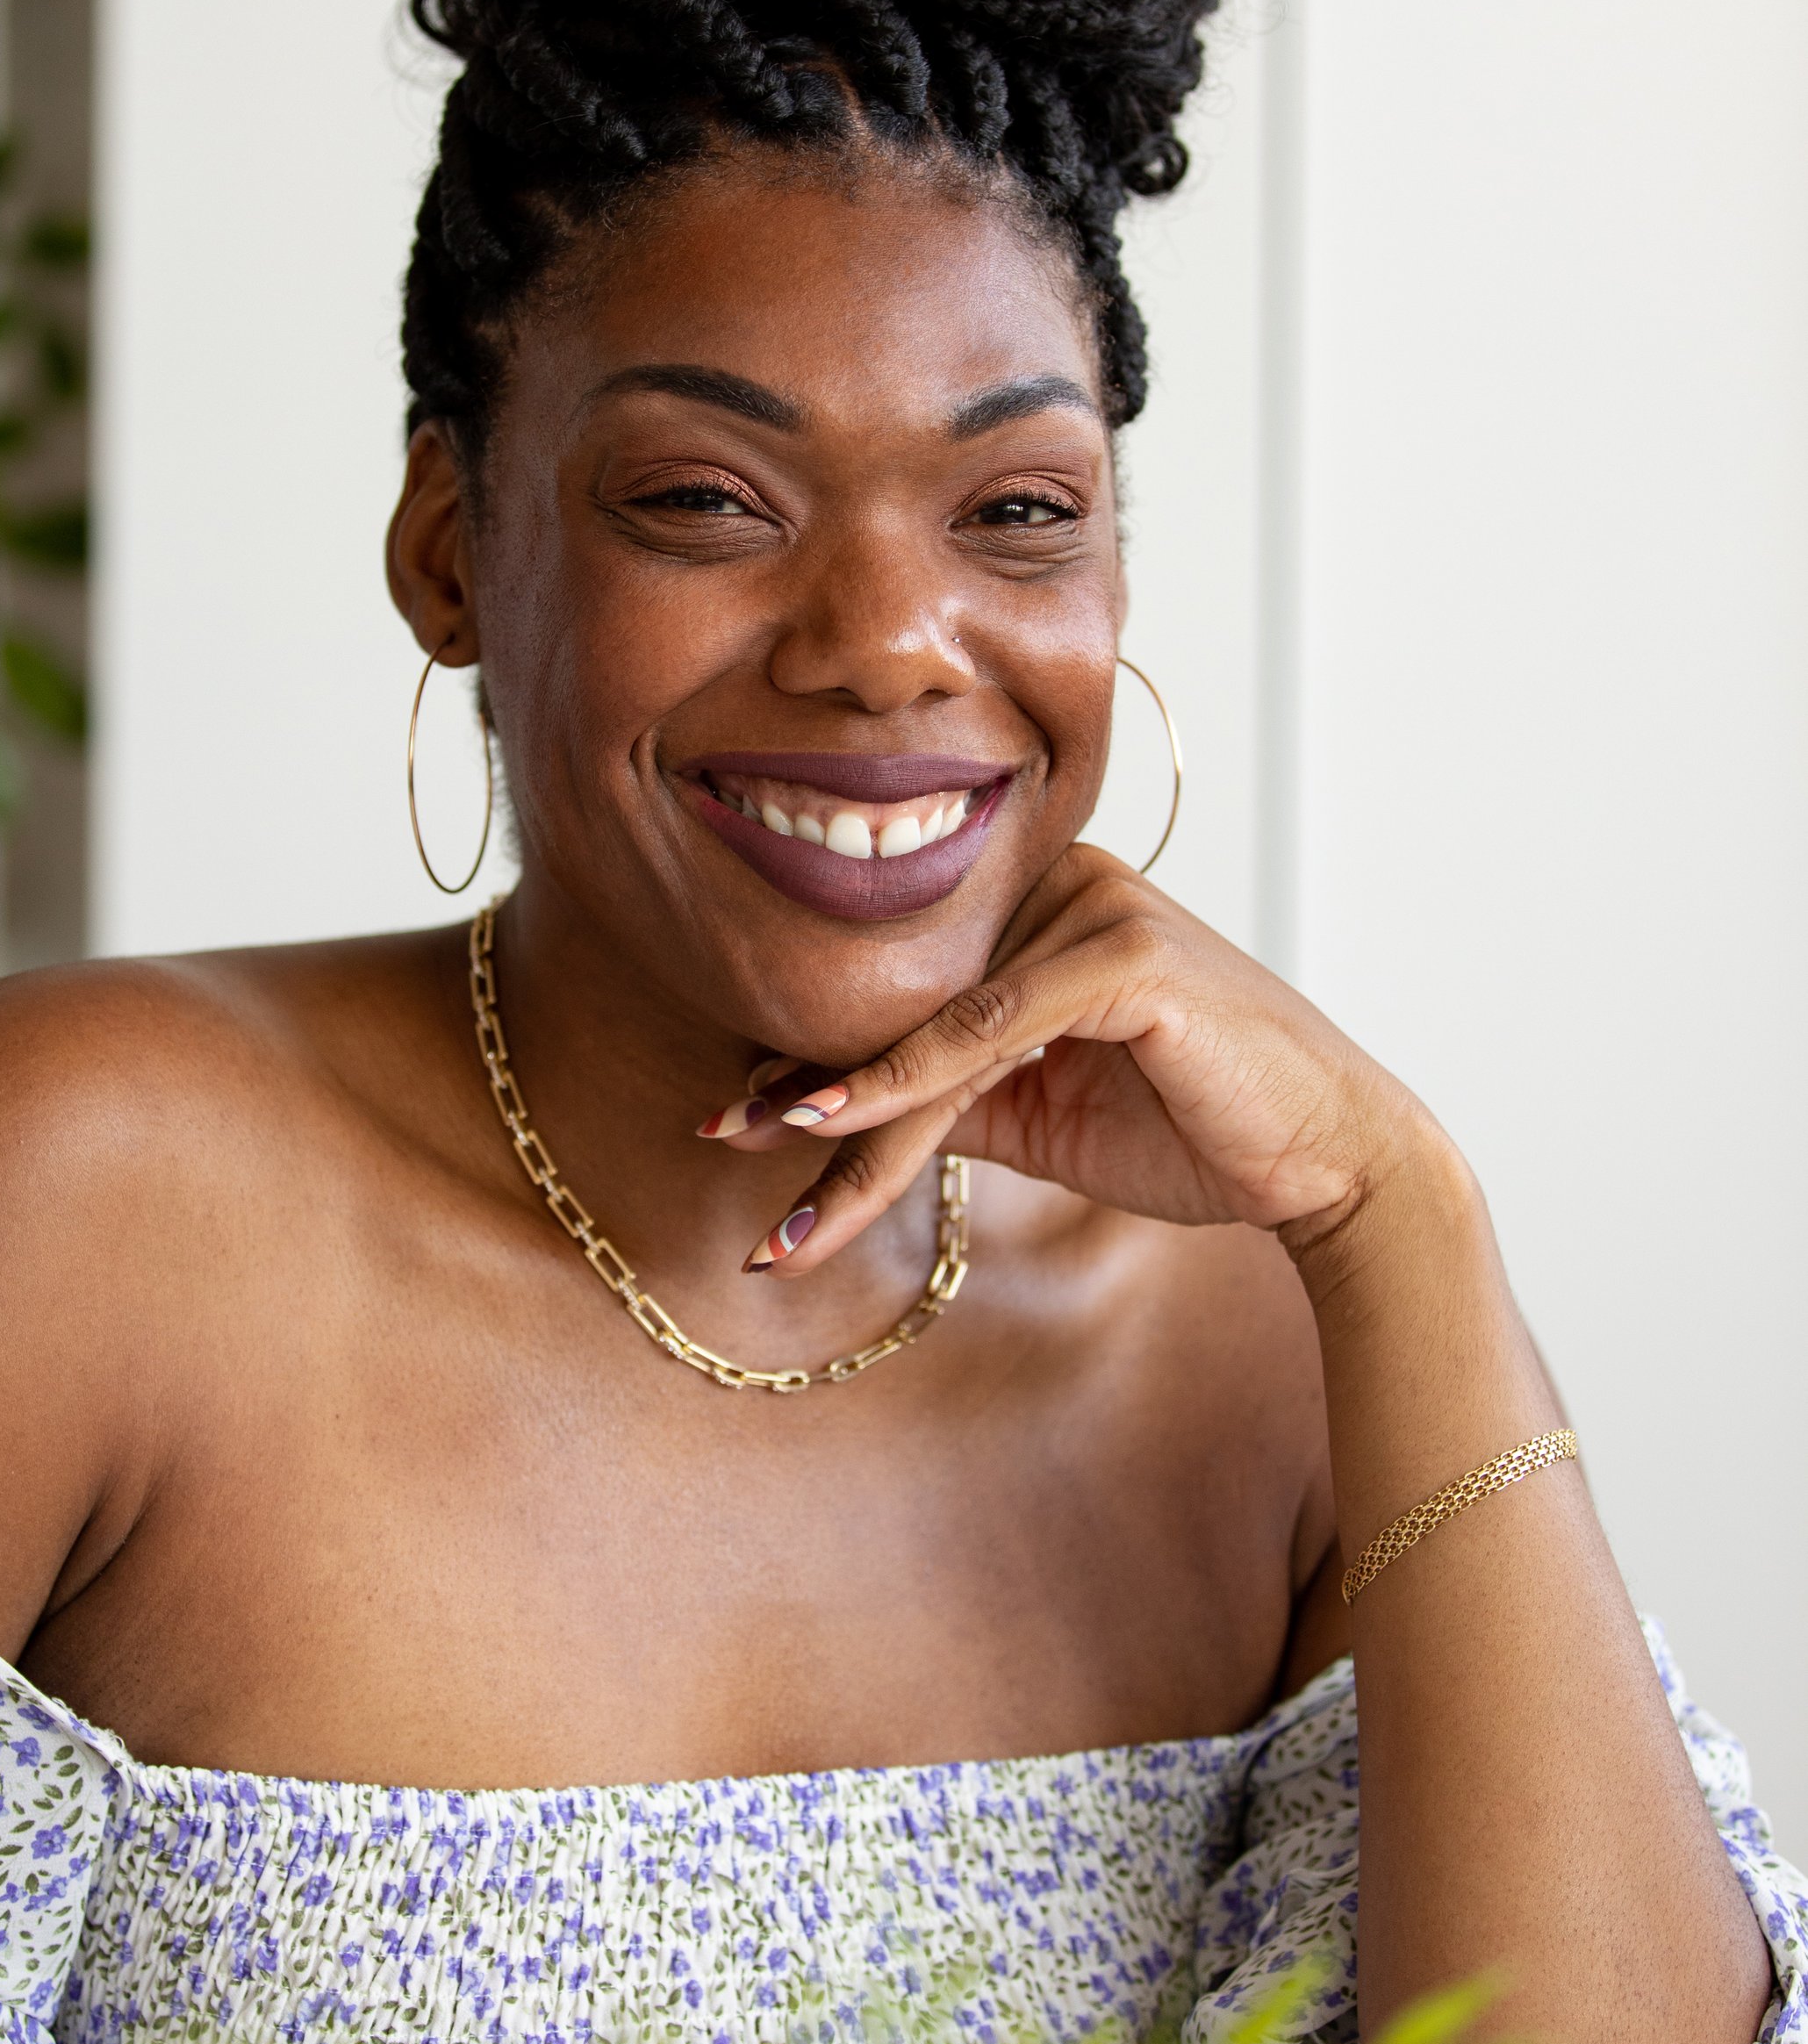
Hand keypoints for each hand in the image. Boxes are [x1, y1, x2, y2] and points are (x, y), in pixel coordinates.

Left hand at [710, 845, 1429, 1272]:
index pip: (913, 979)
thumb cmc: (1198, 1130)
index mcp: (1045, 901)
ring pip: (937, 1022)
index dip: (820, 1043)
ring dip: (840, 1104)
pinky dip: (904, 1080)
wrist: (1331, 1162)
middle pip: (913, 996)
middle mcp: (1064, 881)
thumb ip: (953, 1094)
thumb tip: (833, 1109)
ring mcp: (1095, 905)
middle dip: (808, 1070)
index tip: (734, 1104)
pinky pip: (986, 1027)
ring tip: (756, 1155)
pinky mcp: (1124, 955)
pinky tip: (829, 1119)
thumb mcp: (1043, 1114)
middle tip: (712, 1126)